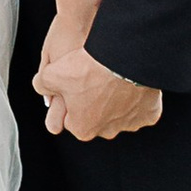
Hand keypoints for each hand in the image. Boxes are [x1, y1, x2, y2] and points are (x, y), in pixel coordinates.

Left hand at [36, 35, 163, 142]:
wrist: (124, 58)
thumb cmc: (89, 69)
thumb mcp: (52, 73)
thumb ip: (42, 83)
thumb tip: (40, 85)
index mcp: (82, 128)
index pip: (70, 119)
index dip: (69, 101)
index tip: (72, 86)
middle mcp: (107, 131)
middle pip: (96, 117)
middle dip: (94, 102)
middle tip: (93, 79)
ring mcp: (130, 124)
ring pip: (120, 113)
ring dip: (116, 99)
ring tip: (113, 77)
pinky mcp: (149, 114)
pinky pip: (142, 106)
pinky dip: (138, 96)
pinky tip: (131, 81)